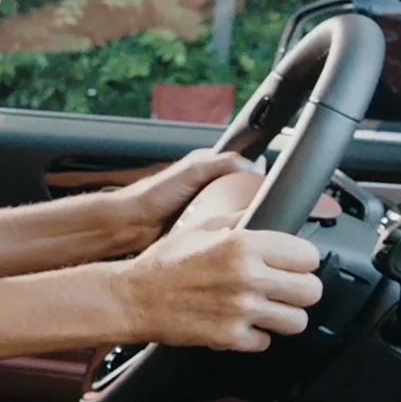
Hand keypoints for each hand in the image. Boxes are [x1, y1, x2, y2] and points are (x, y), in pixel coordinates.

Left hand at [110, 148, 253, 245]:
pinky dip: (230, 233)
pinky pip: (223, 230)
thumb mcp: (192, 170)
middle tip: (266, 210)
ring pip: (236, 213)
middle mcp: (208, 187)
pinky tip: (236, 238)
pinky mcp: (200, 230)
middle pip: (243, 192)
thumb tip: (256, 166)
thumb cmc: (152, 195)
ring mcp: (205, 210)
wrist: (128, 225)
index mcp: (208, 167)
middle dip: (254, 200)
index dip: (259, 176)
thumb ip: (223, 163)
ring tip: (254, 225)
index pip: (244, 168)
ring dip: (243, 219)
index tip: (272, 186)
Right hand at [114, 225, 323, 351]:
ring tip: (268, 310)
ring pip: (297, 321)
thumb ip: (240, 220)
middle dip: (300, 291)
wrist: (132, 297)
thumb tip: (267, 210)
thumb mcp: (201, 226)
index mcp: (244, 244)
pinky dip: (256, 336)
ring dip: (284, 317)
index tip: (293, 266)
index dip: (302, 262)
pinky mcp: (230, 337)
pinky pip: (265, 342)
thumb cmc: (163, 263)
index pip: (309, 256)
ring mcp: (240, 309)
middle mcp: (247, 276)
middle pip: (311, 291)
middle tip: (285, 290)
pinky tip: (241, 324)